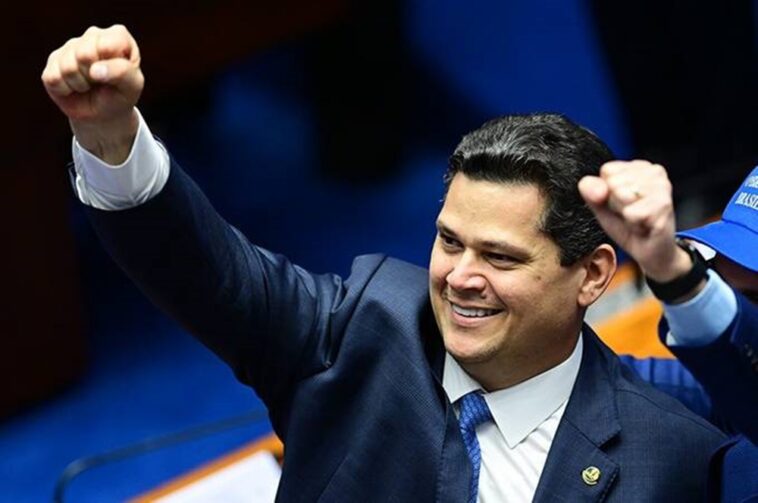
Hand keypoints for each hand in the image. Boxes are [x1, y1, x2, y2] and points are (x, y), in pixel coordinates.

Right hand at [41, 25, 142, 163]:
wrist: (102, 114)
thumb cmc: (120, 95)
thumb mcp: (132, 87)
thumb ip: (122, 73)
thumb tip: (95, 70)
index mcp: (117, 36)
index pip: (107, 45)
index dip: (111, 67)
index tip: (118, 77)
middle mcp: (93, 35)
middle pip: (84, 55)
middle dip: (93, 77)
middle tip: (101, 82)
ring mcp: (70, 46)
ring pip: (67, 67)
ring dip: (80, 85)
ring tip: (89, 85)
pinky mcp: (53, 61)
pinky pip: (53, 78)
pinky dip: (66, 90)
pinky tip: (74, 87)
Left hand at [578, 160, 692, 281]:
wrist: (650, 251)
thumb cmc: (628, 225)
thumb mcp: (602, 207)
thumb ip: (591, 192)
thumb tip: (590, 185)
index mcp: (638, 166)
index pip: (607, 170)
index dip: (606, 192)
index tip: (620, 203)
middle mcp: (654, 171)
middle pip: (614, 183)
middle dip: (617, 204)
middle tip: (630, 213)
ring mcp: (662, 186)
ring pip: (623, 196)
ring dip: (626, 215)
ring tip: (637, 219)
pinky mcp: (664, 205)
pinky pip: (633, 213)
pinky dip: (634, 224)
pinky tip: (645, 226)